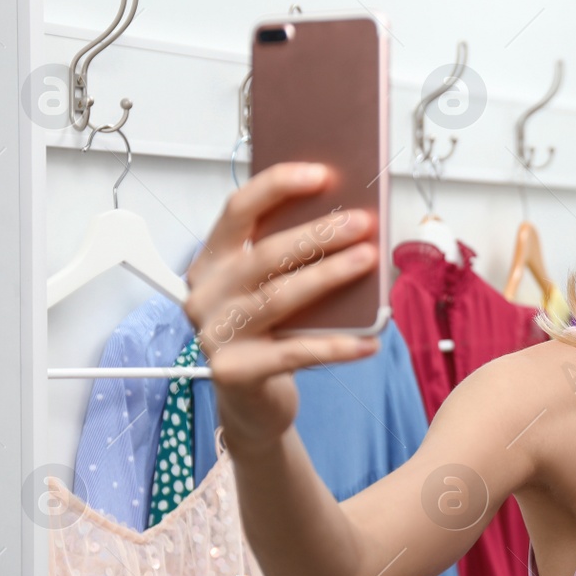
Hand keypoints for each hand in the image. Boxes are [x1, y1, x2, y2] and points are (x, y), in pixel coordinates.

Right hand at [182, 162, 381, 450]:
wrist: (251, 401)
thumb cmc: (268, 332)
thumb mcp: (272, 287)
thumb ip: (293, 256)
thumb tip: (348, 217)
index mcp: (211, 262)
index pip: (239, 210)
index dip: (278, 186)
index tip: (322, 173)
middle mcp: (205, 294)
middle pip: (265, 253)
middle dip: (317, 233)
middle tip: (361, 221)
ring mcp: (216, 334)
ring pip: (279, 297)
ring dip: (328, 276)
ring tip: (368, 260)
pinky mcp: (236, 372)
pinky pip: (296, 352)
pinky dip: (337, 346)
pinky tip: (371, 340)